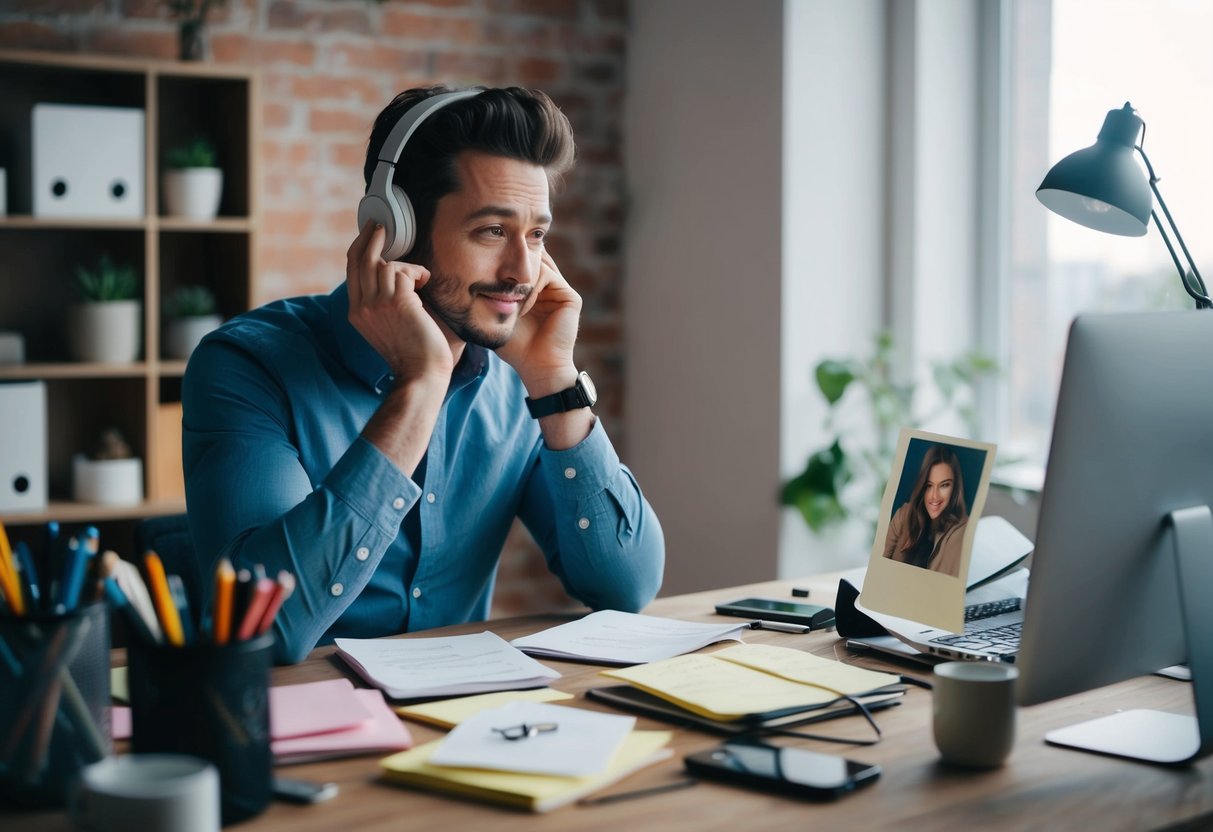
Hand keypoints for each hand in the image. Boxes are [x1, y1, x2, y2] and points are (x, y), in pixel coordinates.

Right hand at [345, 222, 452, 383]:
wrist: (421, 373)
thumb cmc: (413, 352)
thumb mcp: (386, 327)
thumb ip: (381, 303)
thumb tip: (388, 275)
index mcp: (356, 313)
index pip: (352, 271)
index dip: (360, 248)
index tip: (369, 233)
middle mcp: (362, 307)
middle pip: (360, 259)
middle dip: (371, 237)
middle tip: (381, 224)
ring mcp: (377, 304)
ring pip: (385, 265)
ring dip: (407, 268)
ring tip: (420, 280)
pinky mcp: (397, 302)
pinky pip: (403, 271)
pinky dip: (417, 273)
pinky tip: (425, 283)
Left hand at [496, 250, 581, 393]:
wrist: (538, 368)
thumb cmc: (516, 348)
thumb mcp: (498, 318)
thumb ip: (492, 297)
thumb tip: (473, 277)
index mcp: (536, 294)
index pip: (521, 268)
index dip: (504, 266)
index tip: (485, 274)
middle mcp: (550, 290)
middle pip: (530, 262)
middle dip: (510, 267)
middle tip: (491, 277)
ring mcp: (561, 293)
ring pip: (537, 266)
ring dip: (519, 280)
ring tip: (507, 299)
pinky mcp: (570, 297)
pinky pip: (548, 276)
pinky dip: (532, 285)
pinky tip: (521, 305)